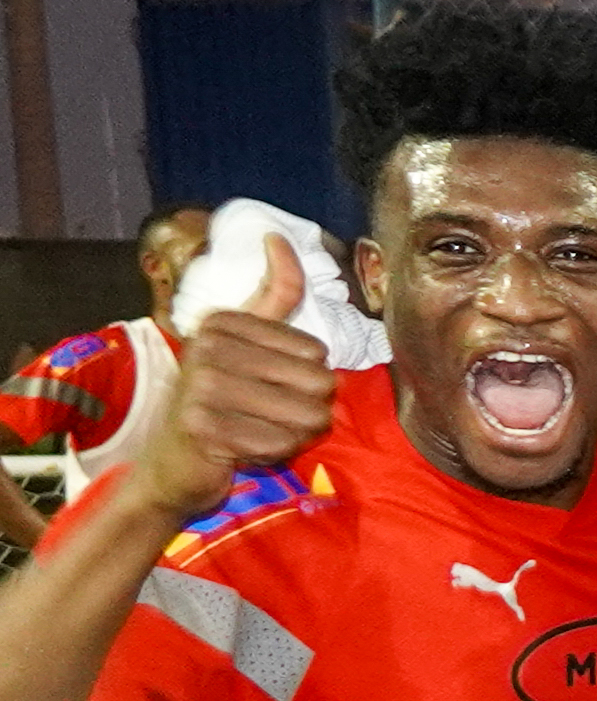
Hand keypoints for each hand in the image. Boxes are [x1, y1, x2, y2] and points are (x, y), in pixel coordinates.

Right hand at [126, 241, 332, 525]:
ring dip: (294, 433)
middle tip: (264, 415)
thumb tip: (278, 238)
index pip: (318, 351)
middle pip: (319, 382)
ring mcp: (201, 386)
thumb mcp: (247, 343)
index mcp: (222, 321)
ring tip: (257, 430)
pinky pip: (283, 443)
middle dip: (306, 409)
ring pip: (307, 415)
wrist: (174, 462)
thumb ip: (273, 296)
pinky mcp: (203, 427)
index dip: (306, 377)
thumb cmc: (222, 401)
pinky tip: (243, 450)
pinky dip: (275, 453)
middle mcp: (208, 346)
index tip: (263, 384)